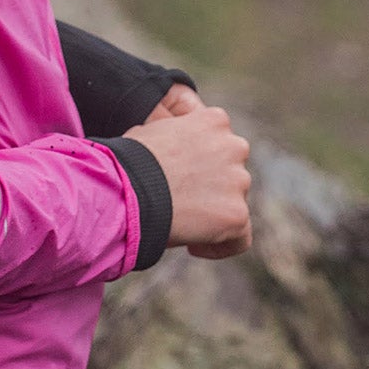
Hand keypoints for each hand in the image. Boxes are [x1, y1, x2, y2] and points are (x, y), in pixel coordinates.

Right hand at [128, 88, 250, 257]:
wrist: (128, 190)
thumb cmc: (128, 162)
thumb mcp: (152, 132)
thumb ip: (174, 137)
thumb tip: (169, 150)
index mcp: (214, 120)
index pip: (220, 142)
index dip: (201, 162)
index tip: (180, 177)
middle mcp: (234, 146)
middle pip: (232, 172)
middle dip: (211, 187)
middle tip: (182, 202)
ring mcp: (239, 181)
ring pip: (235, 203)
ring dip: (213, 213)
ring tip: (182, 225)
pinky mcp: (237, 214)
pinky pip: (240, 237)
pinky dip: (221, 245)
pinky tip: (195, 247)